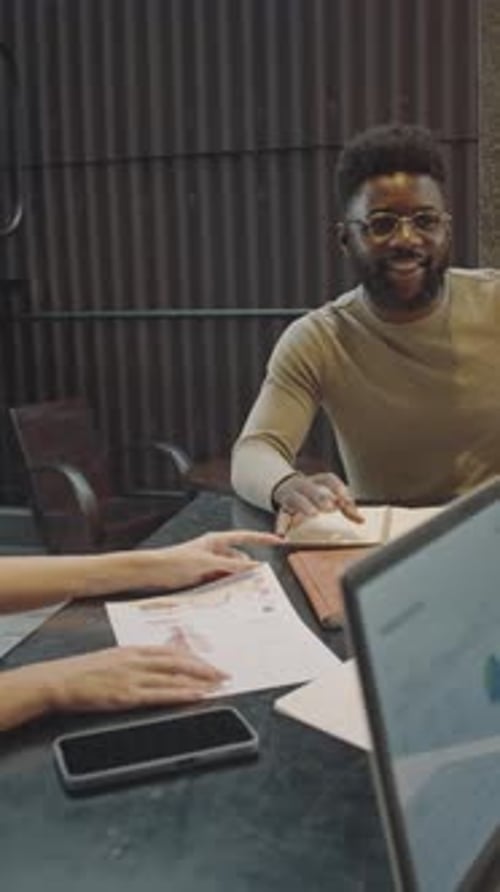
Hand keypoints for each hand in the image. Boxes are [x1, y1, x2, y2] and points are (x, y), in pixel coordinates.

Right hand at [41, 645, 227, 712]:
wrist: (60, 680)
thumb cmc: (83, 671)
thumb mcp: (113, 657)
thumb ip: (136, 660)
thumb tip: (157, 664)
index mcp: (134, 650)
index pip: (172, 651)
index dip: (195, 657)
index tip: (211, 662)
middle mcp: (137, 660)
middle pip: (180, 661)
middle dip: (205, 668)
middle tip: (224, 674)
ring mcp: (133, 677)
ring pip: (175, 677)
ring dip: (200, 682)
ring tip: (218, 686)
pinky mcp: (128, 695)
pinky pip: (161, 694)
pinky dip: (182, 694)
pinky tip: (196, 696)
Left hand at [144, 529, 279, 590]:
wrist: (155, 571)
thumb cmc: (176, 560)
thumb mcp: (207, 562)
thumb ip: (231, 565)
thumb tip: (253, 566)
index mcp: (217, 540)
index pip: (245, 537)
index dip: (262, 539)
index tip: (277, 541)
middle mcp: (215, 551)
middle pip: (240, 559)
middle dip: (248, 569)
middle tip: (258, 581)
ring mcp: (210, 564)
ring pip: (232, 572)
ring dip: (236, 579)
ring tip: (241, 590)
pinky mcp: (204, 576)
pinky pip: (222, 580)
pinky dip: (226, 585)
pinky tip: (228, 593)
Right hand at [273, 472, 362, 534]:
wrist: (285, 487)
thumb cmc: (313, 494)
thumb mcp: (329, 496)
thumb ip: (345, 507)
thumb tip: (361, 520)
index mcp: (316, 481)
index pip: (327, 480)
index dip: (337, 487)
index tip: (346, 499)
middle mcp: (302, 486)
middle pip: (310, 487)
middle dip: (320, 496)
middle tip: (330, 506)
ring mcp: (291, 496)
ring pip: (296, 498)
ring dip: (305, 505)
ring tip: (313, 514)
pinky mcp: (283, 509)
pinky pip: (281, 517)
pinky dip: (281, 526)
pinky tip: (282, 534)